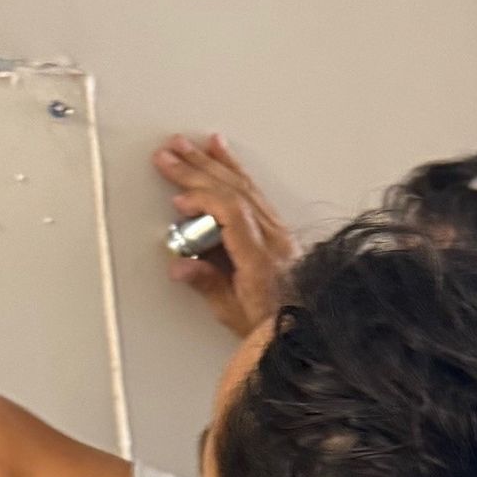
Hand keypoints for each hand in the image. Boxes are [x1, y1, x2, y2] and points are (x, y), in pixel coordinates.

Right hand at [153, 134, 295, 336]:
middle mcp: (275, 240)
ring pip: (245, 186)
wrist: (307, 331)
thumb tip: (180, 265)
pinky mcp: (280, 231)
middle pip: (234, 192)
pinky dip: (236, 170)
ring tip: (188, 145)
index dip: (203, 200)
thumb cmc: (274, 328)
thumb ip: (207, 285)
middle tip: (170, 154)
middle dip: (197, 170)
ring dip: (213, 163)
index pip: (232, 213)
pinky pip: (256, 192)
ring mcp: (280, 233)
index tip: (180, 202)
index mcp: (262, 260)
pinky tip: (221, 153)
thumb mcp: (234, 314)